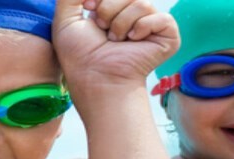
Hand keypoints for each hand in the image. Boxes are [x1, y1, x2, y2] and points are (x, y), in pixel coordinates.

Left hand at [52, 0, 178, 86]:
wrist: (95, 76)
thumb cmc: (79, 53)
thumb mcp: (65, 17)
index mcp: (116, 8)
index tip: (89, 8)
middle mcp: (135, 14)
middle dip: (108, 10)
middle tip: (103, 31)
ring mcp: (152, 25)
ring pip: (143, 3)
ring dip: (122, 23)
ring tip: (116, 41)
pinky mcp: (168, 36)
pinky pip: (162, 18)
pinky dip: (143, 28)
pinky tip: (134, 42)